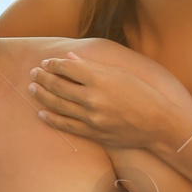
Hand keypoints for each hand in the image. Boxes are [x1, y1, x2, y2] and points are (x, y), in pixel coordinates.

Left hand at [29, 52, 190, 149]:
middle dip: (42, 78)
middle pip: (58, 86)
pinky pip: (66, 125)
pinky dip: (52, 118)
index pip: (67, 68)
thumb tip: (69, 58)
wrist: (158, 123)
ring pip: (58, 105)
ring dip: (41, 95)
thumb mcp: (120, 74)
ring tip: (32, 88)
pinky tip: (42, 113)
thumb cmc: (142, 94)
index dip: (53, 64)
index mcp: (100, 78)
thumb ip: (92, 66)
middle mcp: (92, 97)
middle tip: (33, 73)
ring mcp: (91, 117)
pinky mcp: (93, 133)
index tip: (46, 63)